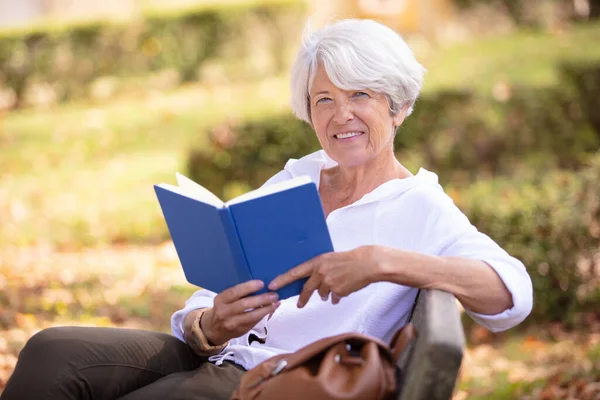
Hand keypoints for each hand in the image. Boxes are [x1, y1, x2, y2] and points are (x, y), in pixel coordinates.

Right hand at [202, 280, 279, 344]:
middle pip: (244, 305)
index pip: (235, 292)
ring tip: (276, 302)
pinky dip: (264, 315)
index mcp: (220, 300)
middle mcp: (224, 312)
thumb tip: (260, 285)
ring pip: (252, 316)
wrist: (214, 329)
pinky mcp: (240, 331)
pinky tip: (272, 309)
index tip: (261, 283)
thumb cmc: (224, 308)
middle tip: (274, 294)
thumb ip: (238, 293)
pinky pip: (254, 322)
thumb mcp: (225, 299)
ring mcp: (232, 324)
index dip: (249, 287)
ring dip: (266, 309)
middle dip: (261, 299)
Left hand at [268, 245, 386, 307]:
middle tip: (299, 304)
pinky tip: (345, 289)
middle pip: (307, 289)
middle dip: (303, 298)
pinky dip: (337, 296)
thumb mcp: (330, 259)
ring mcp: (329, 283)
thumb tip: (314, 283)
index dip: (282, 279)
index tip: (272, 285)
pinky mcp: (338, 291)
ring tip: (336, 286)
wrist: (367, 263)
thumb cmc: (349, 259)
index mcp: (317, 262)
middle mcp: (320, 272)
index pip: (295, 272)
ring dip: (327, 294)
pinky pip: (334, 297)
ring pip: (322, 294)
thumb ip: (320, 269)